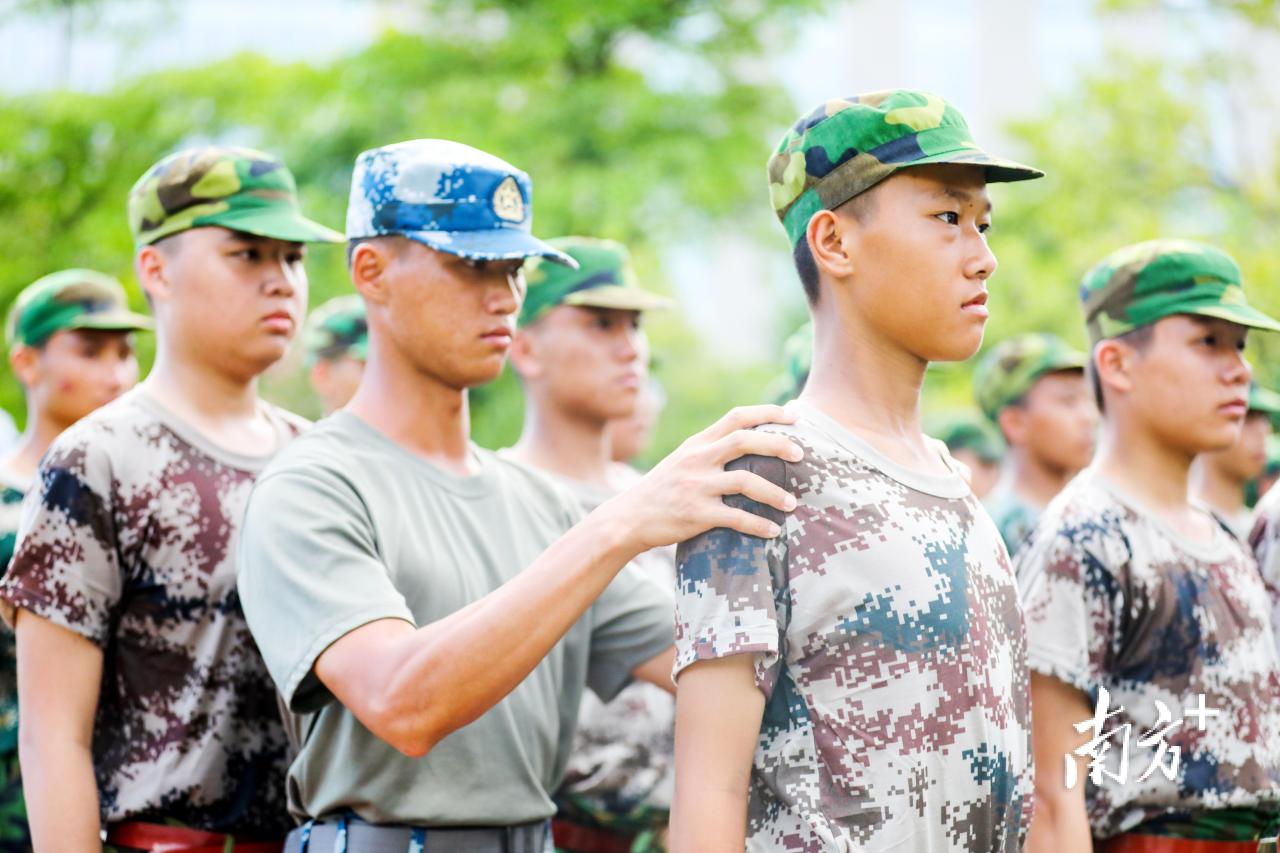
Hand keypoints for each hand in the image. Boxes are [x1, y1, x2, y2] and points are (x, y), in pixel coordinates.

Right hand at [599, 404, 801, 551]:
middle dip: (778, 444)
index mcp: (697, 443)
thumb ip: (711, 450)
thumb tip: (750, 443)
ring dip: (774, 493)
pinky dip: (759, 524)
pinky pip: (736, 517)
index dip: (768, 412)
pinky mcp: (696, 514)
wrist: (628, 518)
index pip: (736, 416)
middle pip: (745, 440)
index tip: (794, 415)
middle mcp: (698, 459)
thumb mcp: (682, 460)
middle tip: (800, 455)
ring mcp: (696, 486)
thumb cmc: (662, 490)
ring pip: (746, 481)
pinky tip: (772, 531)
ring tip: (792, 504)